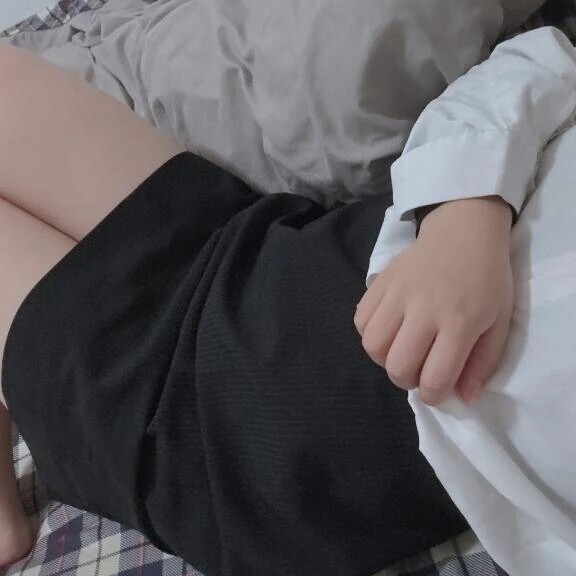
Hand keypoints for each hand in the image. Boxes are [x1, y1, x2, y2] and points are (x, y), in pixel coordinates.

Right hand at [354, 197, 513, 405]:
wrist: (463, 232)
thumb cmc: (487, 279)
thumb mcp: (499, 322)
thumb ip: (483, 363)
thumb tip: (463, 398)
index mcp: (459, 322)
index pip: (434, 377)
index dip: (433, 396)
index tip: (437, 389)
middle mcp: (424, 310)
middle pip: (397, 366)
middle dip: (406, 380)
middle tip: (418, 369)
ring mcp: (397, 293)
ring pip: (372, 346)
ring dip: (385, 358)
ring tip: (400, 348)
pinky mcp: (380, 281)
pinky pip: (360, 320)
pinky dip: (370, 333)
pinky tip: (388, 328)